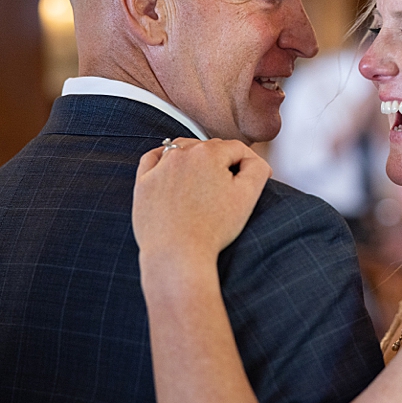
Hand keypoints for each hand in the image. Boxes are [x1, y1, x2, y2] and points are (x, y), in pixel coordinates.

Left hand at [132, 138, 271, 258]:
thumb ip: (257, 169)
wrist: (177, 254)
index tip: (253, 179)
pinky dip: (164, 160)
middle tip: (231, 186)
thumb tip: (253, 161)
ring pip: (183, 149)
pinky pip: (154, 160)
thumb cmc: (211, 229)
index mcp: (208, 154)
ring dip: (196, 158)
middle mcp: (182, 155)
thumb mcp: (247, 196)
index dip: (249, 163)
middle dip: (224, 162)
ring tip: (205, 180)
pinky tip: (174, 171)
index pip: (237, 149)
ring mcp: (160, 167)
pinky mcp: (144, 183)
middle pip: (210, 148)